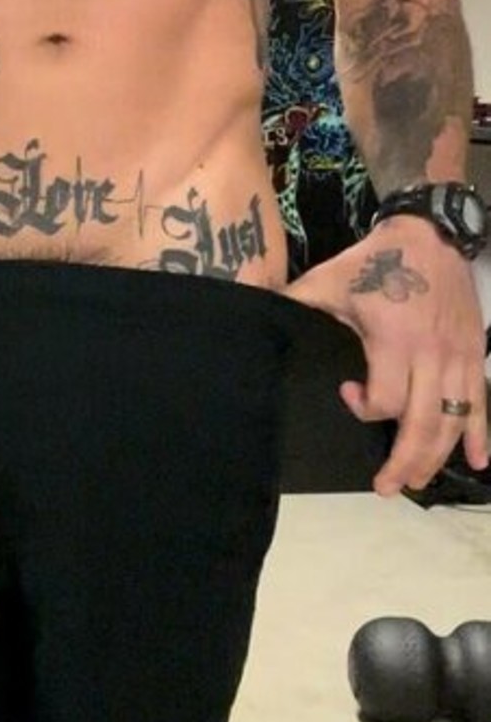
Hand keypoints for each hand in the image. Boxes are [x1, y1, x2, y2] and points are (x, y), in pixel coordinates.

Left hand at [284, 219, 489, 497]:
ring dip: (437, 457)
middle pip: (423, 425)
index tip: (348, 393)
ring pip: (454, 421)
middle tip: (387, 487)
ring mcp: (459, 358)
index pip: (385, 400)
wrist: (432, 234)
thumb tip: (253, 305)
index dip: (363, 409)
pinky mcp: (475, 354)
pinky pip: (482, 402)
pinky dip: (482, 434)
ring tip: (418, 482)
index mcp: (395, 341)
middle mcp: (432, 357)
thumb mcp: (330, 278)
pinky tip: (477, 461)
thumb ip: (297, 301)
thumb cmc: (376, 261)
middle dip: (406, 462)